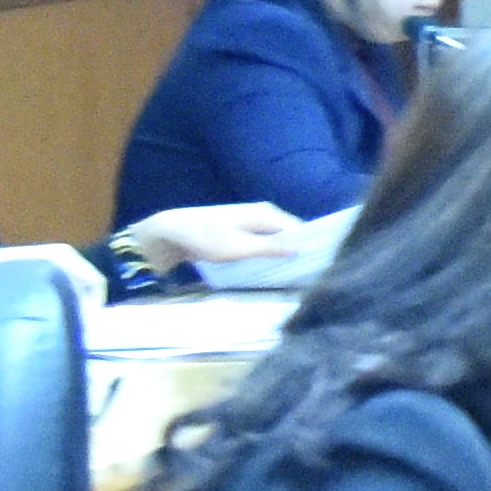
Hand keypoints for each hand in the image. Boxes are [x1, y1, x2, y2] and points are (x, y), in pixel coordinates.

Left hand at [111, 200, 312, 276]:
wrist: (172, 231)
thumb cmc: (206, 238)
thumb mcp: (239, 248)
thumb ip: (270, 248)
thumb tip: (301, 249)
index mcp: (267, 214)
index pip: (300, 230)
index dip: (310, 247)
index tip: (318, 268)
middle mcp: (264, 213)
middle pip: (291, 234)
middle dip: (297, 252)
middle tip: (304, 276)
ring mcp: (253, 221)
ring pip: (278, 239)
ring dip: (282, 254)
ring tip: (291, 275)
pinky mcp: (243, 230)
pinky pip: (265, 242)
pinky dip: (269, 253)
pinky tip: (270, 268)